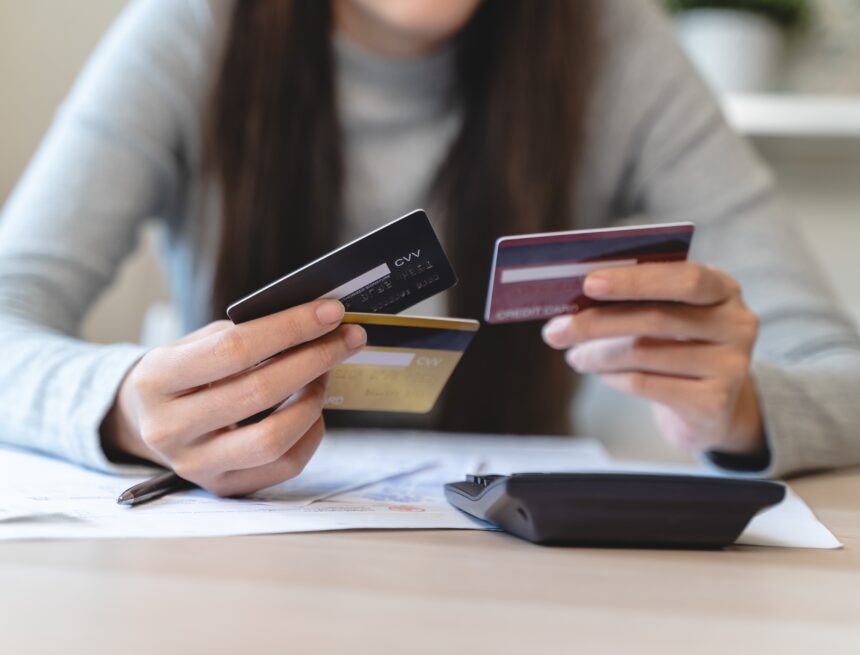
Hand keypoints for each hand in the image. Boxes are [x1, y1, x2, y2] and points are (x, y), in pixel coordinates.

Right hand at [101, 299, 365, 495]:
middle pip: (260, 392)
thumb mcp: (194, 344)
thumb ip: (243, 334)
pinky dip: (310, 432)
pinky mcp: (223, 488)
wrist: (146, 420)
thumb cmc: (184, 373)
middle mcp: (169, 429)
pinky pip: (285, 464)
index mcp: (156, 380)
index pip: (234, 349)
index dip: (289, 328)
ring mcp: (195, 465)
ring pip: (274, 437)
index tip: (330, 311)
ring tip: (324, 371)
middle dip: (314, 358)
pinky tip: (312, 408)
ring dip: (313, 398)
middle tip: (347, 337)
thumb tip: (314, 323)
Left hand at [541, 261, 763, 455]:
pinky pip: (645, 384)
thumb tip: (575, 298)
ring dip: (597, 354)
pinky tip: (600, 374)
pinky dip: (613, 378)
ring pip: (644, 353)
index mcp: (723, 290)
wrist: (710, 407)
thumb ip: (638, 300)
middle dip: (597, 323)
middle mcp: (736, 324)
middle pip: (656, 318)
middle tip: (555, 331)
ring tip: (574, 355)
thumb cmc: (677, 346)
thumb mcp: (669, 315)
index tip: (588, 283)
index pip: (683, 278)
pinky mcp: (713, 403)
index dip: (634, 281)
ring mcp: (730, 366)